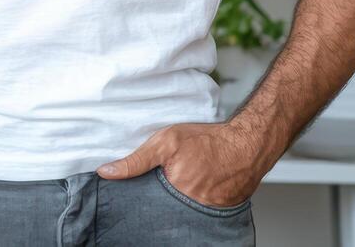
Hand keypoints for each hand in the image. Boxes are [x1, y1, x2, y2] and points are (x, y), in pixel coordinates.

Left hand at [94, 121, 265, 207]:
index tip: (140, 193)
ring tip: (186, 182)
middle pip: (164, 208)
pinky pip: (201, 211)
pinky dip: (197, 200)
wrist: (247, 145)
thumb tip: (106, 172)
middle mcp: (188, 205)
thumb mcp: (166, 142)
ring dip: (178, 201)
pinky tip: (199, 186)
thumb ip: (136, 160)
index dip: (140, 199)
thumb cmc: (208, 141)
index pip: (145, 205)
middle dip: (160, 201)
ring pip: (181, 210)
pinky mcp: (219, 212)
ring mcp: (205, 211)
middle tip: (168, 182)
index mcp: (171, 190)